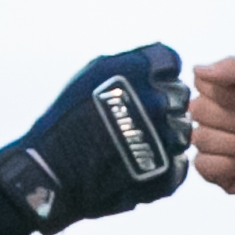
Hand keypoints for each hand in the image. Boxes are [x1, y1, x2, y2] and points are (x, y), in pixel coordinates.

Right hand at [0, 44, 192, 232]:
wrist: (52, 173)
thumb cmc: (67, 121)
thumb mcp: (92, 75)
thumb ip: (130, 63)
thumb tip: (158, 60)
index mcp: (139, 72)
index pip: (170, 62)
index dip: (158, 76)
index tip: (141, 88)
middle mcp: (156, 99)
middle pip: (179, 96)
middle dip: (162, 104)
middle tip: (135, 119)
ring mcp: (164, 136)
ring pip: (182, 130)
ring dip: (164, 135)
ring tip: (132, 144)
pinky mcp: (166, 170)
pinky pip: (177, 161)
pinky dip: (161, 163)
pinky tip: (135, 163)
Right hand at [189, 57, 234, 196]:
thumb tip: (199, 70)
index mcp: (227, 90)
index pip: (202, 84)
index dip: (228, 95)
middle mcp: (215, 116)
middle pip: (199, 111)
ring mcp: (212, 144)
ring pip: (202, 138)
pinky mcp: (213, 171)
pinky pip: (204, 165)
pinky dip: (231, 166)